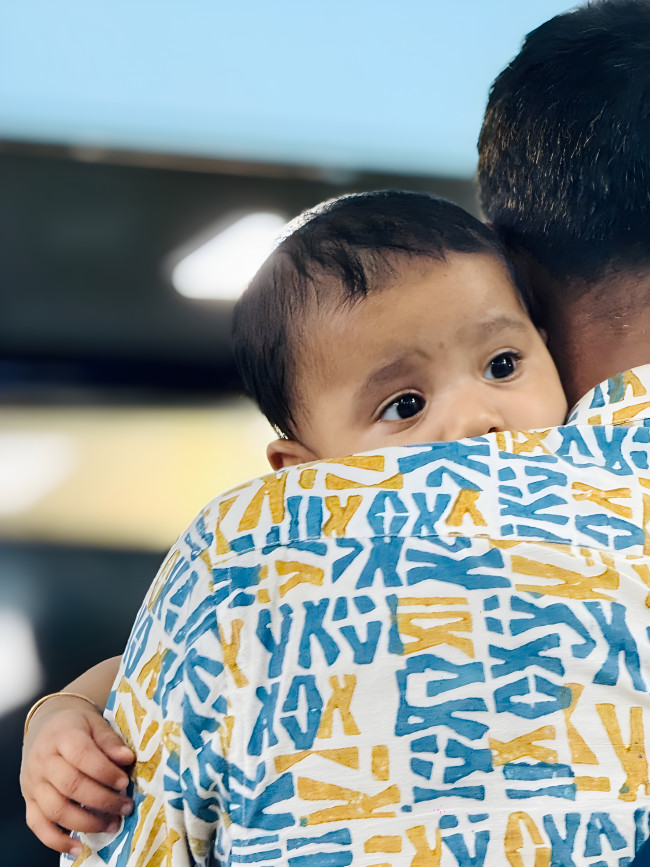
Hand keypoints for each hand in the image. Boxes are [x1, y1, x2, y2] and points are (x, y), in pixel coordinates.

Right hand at [20, 696, 134, 855]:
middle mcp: (43, 761)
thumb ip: (110, 741)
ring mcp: (33, 784)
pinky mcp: (29, 801)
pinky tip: (78, 846)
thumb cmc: (77, 727)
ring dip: (86, 822)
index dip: (105, 771)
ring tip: (112, 824)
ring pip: (56, 809)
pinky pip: (38, 826)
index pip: (82, 755)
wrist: (47, 728)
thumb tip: (127, 758)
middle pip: (71, 785)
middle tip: (125, 807)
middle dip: (102, 800)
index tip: (125, 782)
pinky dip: (57, 841)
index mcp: (62, 736)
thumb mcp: (95, 723)